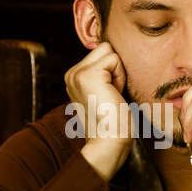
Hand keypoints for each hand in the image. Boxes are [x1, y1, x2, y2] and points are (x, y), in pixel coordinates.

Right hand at [64, 41, 133, 177]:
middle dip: (115, 68)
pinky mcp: (88, 75)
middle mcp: (71, 74)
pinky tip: (113, 95)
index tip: (108, 94)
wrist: (109, 143)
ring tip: (112, 94)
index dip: (112, 71)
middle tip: (112, 94)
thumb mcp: (104, 92)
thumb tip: (114, 51)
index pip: (100, 52)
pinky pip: (115, 59)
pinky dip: (120, 77)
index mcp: (73, 77)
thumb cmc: (114, 122)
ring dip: (118, 72)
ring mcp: (77, 74)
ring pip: (109, 51)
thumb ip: (104, 73)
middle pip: (104, 48)